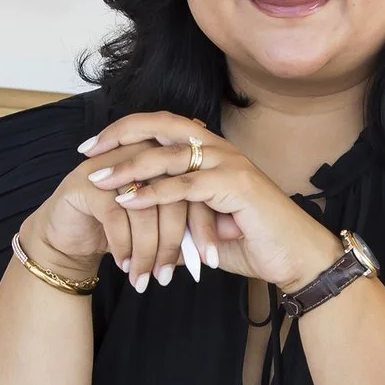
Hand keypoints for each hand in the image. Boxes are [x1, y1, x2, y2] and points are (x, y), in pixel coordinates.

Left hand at [74, 113, 344, 292]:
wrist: (297, 258)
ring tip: (98, 180)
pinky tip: (128, 201)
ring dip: (129, 167)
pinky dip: (153, 193)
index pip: (163, 126)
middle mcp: (220, 149)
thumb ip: (176, 216)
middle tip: (87, 152)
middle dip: (119, 136)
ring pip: (168, 156)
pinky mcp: (236, 187)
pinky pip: (185, 186)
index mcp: (213, 151)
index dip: (126, 130)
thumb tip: (140, 225)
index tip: (93, 147)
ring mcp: (230, 164)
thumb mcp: (205, 227)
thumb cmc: (255, 242)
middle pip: (161, 126)